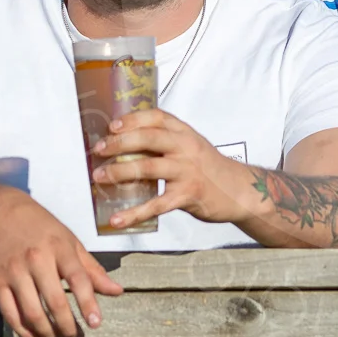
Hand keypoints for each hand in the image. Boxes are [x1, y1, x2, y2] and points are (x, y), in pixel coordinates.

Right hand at [0, 189, 122, 336]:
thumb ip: (93, 269)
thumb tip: (116, 291)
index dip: (88, 303)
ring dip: (47, 332)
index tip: (95, 322)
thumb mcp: (70, 241)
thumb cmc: (40, 226)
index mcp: (60, 247)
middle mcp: (37, 260)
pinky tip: (36, 336)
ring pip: (31, 312)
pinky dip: (24, 331)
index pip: (78, 279)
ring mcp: (15, 272)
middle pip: (54, 301)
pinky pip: (10, 314)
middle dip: (67, 325)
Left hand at [90, 109, 254, 228]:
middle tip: (99, 150)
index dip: (133, 119)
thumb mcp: (192, 146)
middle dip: (119, 143)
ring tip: (99, 177)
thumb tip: (125, 144)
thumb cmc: (208, 168)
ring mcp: (187, 171)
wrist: (238, 190)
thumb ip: (166, 143)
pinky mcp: (187, 196)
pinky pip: (156, 204)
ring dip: (119, 172)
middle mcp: (186, 148)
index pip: (157, 117)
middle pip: (148, 138)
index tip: (112, 125)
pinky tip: (117, 219)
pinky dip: (134, 213)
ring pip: (148, 167)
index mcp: (185, 133)